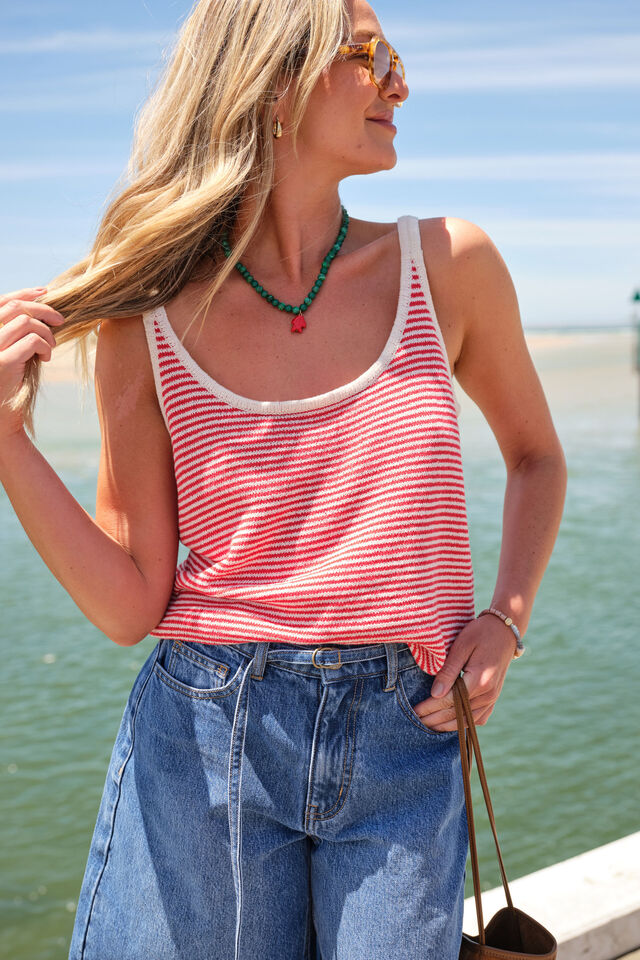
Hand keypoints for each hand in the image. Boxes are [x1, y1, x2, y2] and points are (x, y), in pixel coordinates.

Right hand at [0, 287, 64, 436]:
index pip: (0, 302)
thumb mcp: (10, 352)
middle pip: (15, 307)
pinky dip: (46, 346)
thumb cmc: (7, 384)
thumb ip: (16, 332)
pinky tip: (46, 358)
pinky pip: (33, 340)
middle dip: (42, 309)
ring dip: (46, 332)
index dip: (23, 293)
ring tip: (51, 346)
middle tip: (60, 320)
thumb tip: (38, 307)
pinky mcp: (3, 362)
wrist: (0, 418)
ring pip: (26, 322)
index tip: (44, 291)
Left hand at [413, 615, 517, 731]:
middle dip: (435, 719)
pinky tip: (451, 724)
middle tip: (416, 722)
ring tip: (429, 726)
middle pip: (457, 714)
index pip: (449, 701)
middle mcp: (488, 694)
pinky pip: (478, 718)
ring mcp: (493, 698)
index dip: (430, 707)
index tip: (414, 711)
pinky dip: (464, 723)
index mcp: (479, 681)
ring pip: (467, 720)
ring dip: (447, 725)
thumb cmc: (480, 633)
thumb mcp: (461, 646)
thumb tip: (435, 694)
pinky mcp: (494, 698)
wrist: (505, 630)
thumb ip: (448, 671)